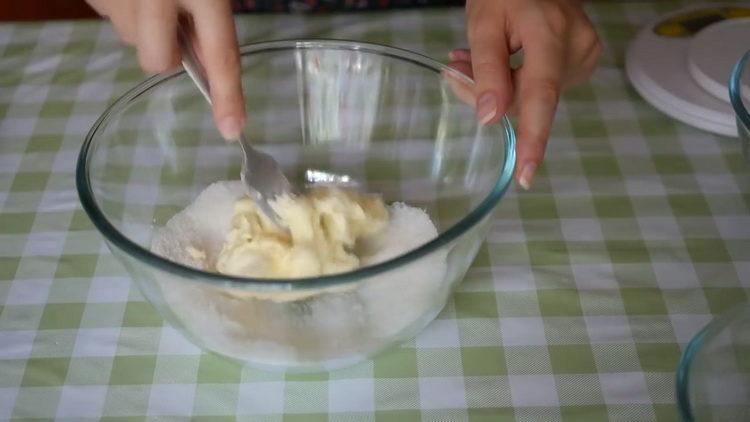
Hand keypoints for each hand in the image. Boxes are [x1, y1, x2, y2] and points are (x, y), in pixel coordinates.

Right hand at [87, 0, 244, 139]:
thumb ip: (210, 18)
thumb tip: (211, 70)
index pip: (219, 54)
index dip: (227, 95)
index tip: (231, 130)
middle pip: (157, 62)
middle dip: (166, 54)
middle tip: (173, 26)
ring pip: (130, 38)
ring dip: (143, 26)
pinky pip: (111, 16)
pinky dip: (123, 7)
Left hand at [450, 0, 600, 188]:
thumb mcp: (484, 23)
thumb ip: (486, 69)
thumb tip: (490, 118)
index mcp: (551, 34)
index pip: (540, 95)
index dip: (532, 138)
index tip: (524, 174)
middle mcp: (577, 48)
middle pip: (528, 98)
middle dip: (491, 92)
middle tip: (459, 65)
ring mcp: (585, 56)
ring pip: (533, 96)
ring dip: (501, 85)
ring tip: (482, 54)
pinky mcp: (583, 61)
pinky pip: (542, 87)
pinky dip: (518, 80)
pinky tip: (506, 58)